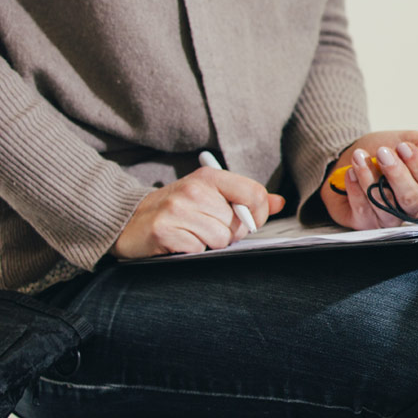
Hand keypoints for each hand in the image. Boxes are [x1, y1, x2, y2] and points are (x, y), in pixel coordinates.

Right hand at [111, 168, 285, 258]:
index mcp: (209, 177)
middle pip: (238, 224)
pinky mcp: (164, 231)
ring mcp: (177, 210)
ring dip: (209, 244)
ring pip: (220, 239)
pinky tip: (179, 242)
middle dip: (228, 234)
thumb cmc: (176, 209)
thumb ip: (245, 198)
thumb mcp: (210, 196)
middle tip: (206, 228)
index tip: (248, 222)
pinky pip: (198, 249)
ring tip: (192, 235)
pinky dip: (192, 251)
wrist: (127, 220)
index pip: (253, 194)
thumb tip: (279, 202)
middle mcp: (193, 190)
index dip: (258, 214)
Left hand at [321, 130, 417, 229]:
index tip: (403, 147)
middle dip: (396, 174)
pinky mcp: (366, 223)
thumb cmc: (382, 151)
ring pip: (385, 204)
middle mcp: (411, 207)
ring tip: (359, 157)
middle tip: (383, 153)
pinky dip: (355, 188)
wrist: (352, 155)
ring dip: (370, 177)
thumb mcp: (409, 139)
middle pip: (411, 198)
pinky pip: (363, 210)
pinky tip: (351, 172)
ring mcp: (389, 217)